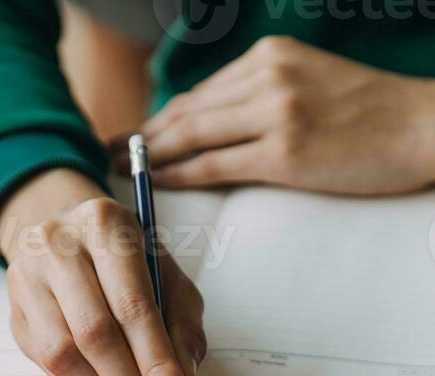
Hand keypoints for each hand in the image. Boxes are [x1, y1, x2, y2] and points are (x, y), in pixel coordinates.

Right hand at [0, 169, 205, 375]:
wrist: (67, 232)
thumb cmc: (126, 258)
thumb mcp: (168, 275)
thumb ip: (181, 325)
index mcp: (105, 225)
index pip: (133, 306)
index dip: (156, 363)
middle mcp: (57, 246)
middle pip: (93, 333)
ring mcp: (26, 279)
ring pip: (62, 354)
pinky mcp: (14, 312)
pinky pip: (47, 365)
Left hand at [113, 36, 434, 195]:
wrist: (420, 126)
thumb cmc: (368, 114)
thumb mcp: (309, 83)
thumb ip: (262, 96)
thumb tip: (213, 126)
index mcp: (269, 57)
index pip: (200, 93)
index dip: (161, 118)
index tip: (134, 135)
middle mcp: (267, 77)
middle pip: (187, 111)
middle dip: (143, 135)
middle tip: (110, 153)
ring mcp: (275, 113)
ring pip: (193, 136)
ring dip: (151, 155)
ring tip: (122, 171)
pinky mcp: (284, 153)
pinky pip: (215, 165)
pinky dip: (179, 173)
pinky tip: (156, 181)